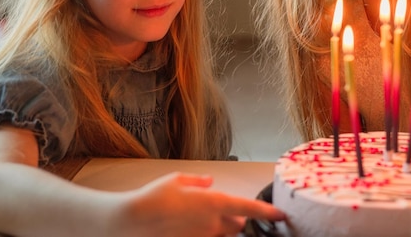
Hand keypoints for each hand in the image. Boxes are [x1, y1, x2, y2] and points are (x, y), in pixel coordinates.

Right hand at [111, 172, 284, 236]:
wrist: (130, 222)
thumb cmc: (153, 198)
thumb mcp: (177, 180)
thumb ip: (197, 181)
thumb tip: (208, 181)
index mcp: (213, 202)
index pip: (248, 208)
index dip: (267, 211)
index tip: (280, 213)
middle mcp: (212, 223)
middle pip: (238, 224)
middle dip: (237, 219)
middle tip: (226, 211)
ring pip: (224, 235)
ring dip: (222, 228)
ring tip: (203, 219)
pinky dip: (206, 233)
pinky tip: (191, 227)